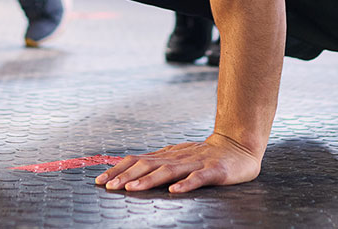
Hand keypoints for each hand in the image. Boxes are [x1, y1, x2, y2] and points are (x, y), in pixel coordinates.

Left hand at [96, 133, 261, 192]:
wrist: (238, 146)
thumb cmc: (205, 156)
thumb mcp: (177, 158)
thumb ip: (157, 165)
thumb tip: (129, 172)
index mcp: (167, 156)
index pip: (137, 161)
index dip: (118, 169)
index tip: (100, 180)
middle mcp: (177, 158)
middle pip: (147, 165)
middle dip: (126, 176)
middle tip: (109, 186)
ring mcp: (195, 163)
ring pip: (168, 171)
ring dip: (148, 180)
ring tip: (131, 189)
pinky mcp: (214, 171)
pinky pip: (198, 178)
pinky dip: (185, 184)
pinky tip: (174, 191)